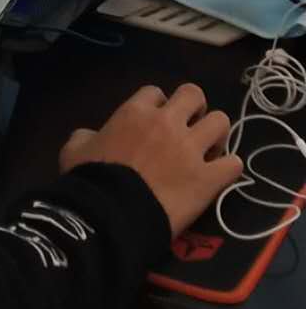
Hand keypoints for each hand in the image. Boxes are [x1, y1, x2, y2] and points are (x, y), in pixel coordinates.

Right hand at [60, 82, 243, 238]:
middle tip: (188, 128)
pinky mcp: (209, 178)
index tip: (153, 121)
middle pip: (194, 94)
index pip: (155, 92)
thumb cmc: (91, 181)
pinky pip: (234, 163)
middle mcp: (168, 123)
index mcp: (135, 113)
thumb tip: (90, 136)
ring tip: (208, 149)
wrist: (111, 216)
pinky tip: (219, 175)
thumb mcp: (73, 150)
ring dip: (216, 134)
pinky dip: (228, 167)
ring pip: (221, 122)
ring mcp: (192, 149)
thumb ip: (85, 136)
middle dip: (194, 108)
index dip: (156, 105)